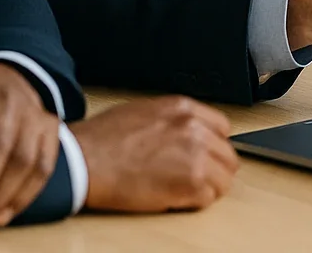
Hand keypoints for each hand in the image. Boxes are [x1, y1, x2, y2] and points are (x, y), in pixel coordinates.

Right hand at [72, 96, 237, 211]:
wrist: (84, 160)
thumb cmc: (103, 139)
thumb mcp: (145, 111)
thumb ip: (175, 120)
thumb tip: (190, 132)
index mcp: (184, 109)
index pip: (223, 128)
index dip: (213, 145)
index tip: (205, 156)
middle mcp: (195, 129)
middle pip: (227, 156)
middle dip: (214, 170)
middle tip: (196, 179)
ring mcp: (196, 155)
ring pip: (223, 179)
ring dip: (207, 188)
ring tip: (182, 191)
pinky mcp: (190, 183)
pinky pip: (208, 199)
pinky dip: (193, 203)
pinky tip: (173, 198)